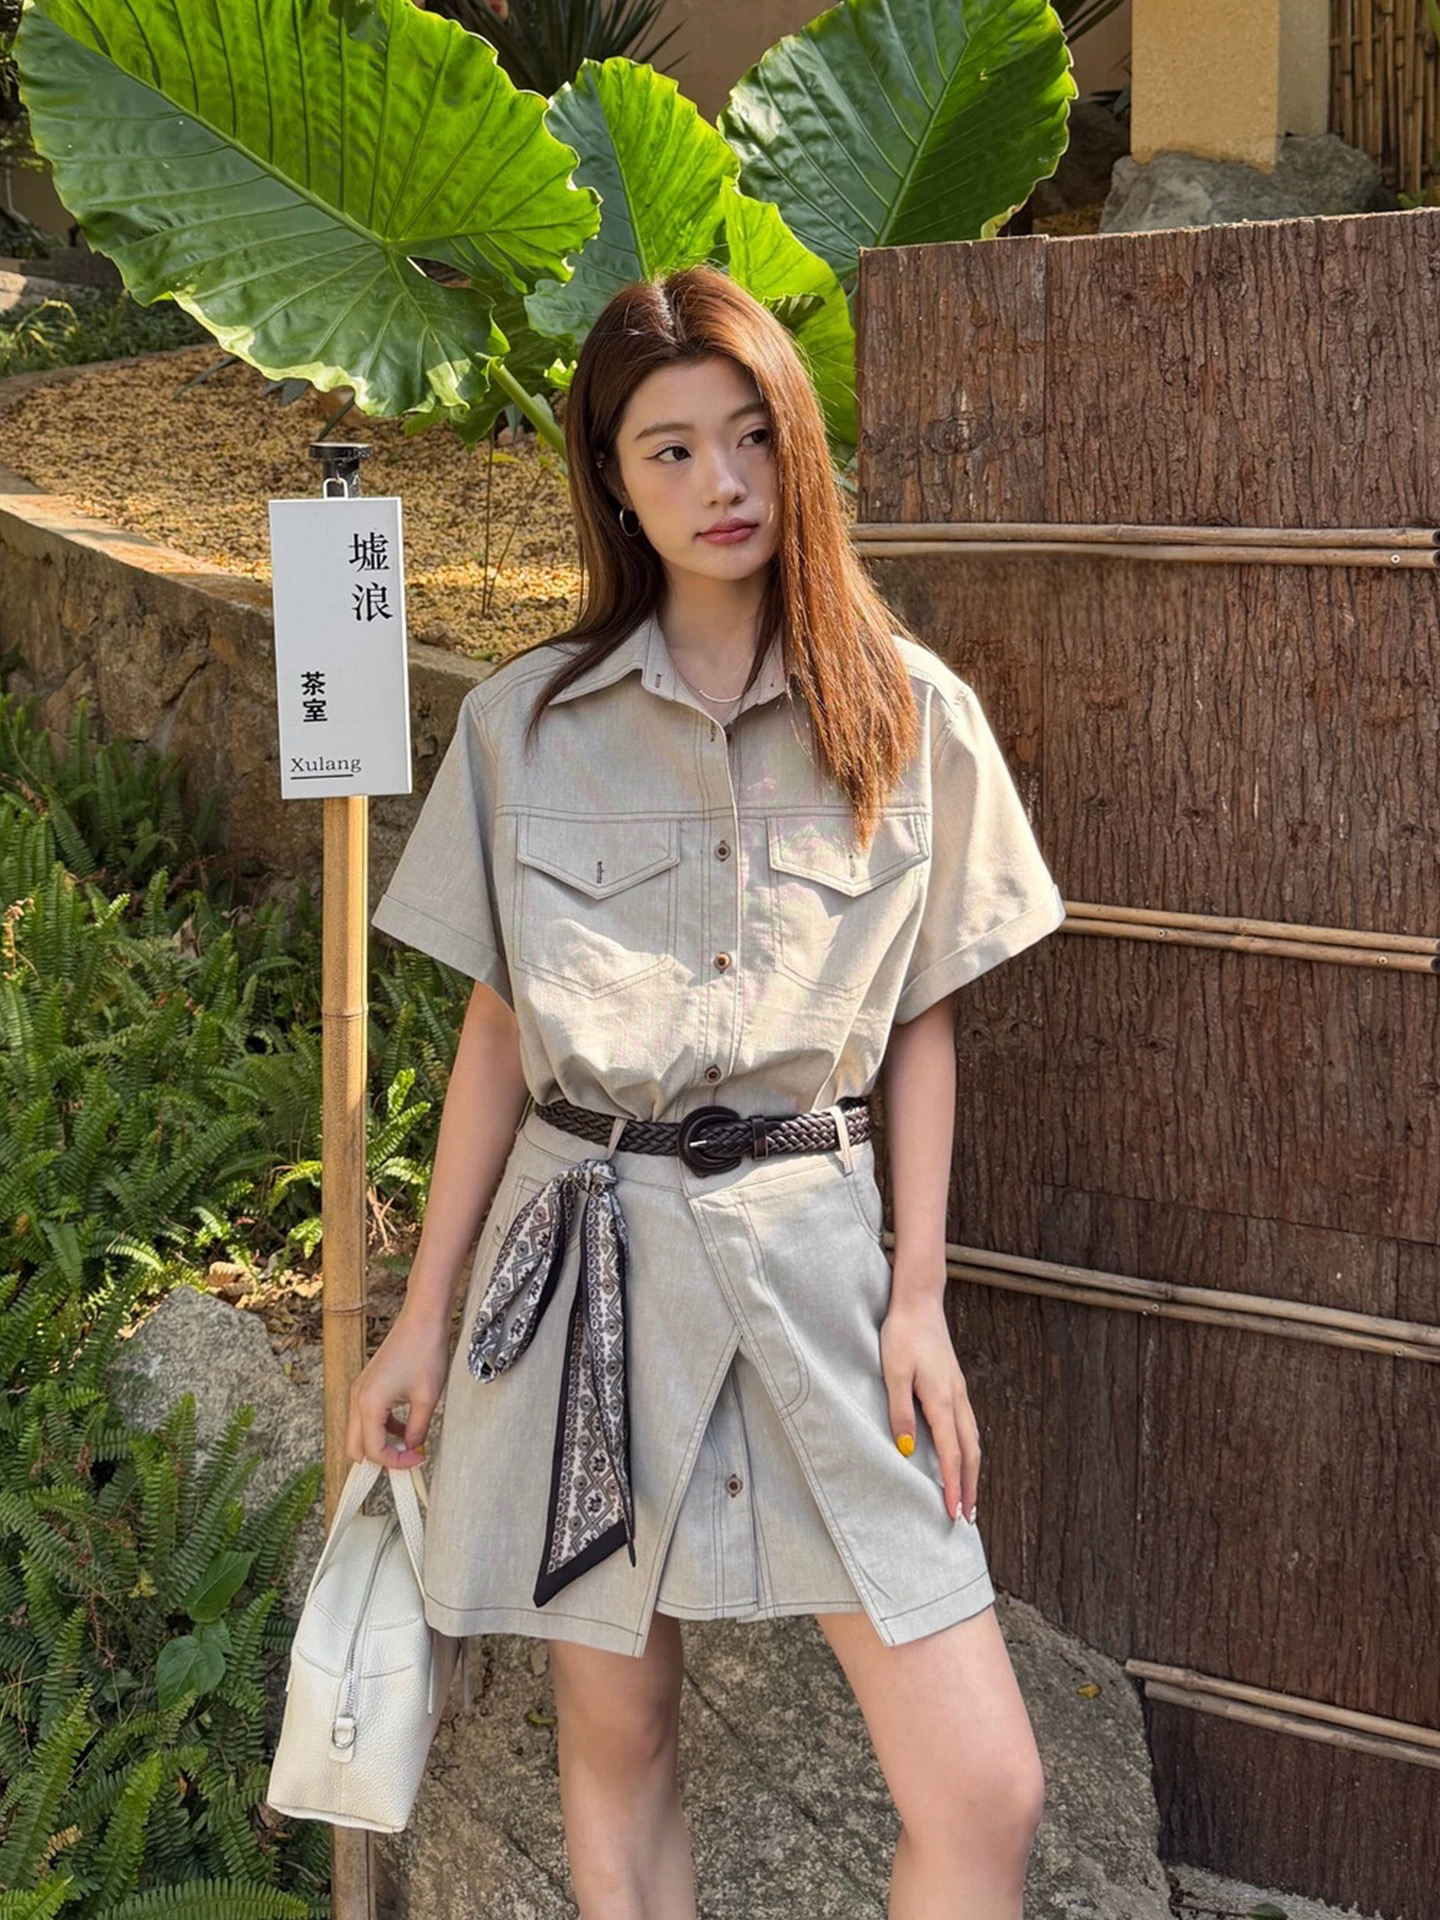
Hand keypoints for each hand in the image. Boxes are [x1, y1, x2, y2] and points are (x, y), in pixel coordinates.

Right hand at [345, 1305, 451, 1469]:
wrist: (422, 1319)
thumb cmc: (425, 1352)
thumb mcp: (426, 1399)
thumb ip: (417, 1431)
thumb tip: (413, 1449)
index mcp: (369, 1404)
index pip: (373, 1451)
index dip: (397, 1462)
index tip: (418, 1459)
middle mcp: (357, 1398)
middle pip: (355, 1448)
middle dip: (379, 1459)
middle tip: (406, 1460)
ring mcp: (360, 1390)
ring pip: (359, 1433)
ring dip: (380, 1443)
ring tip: (409, 1443)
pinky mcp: (367, 1385)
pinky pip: (367, 1417)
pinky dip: (382, 1428)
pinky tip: (405, 1425)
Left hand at [879, 1297, 979, 1523]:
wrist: (919, 1302)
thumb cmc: (902, 1335)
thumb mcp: (893, 1373)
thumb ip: (900, 1412)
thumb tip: (908, 1450)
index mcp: (942, 1399)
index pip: (951, 1454)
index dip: (952, 1486)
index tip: (953, 1512)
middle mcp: (957, 1399)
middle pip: (971, 1453)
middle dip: (969, 1487)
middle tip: (967, 1517)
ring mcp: (960, 1392)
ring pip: (973, 1440)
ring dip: (972, 1471)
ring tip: (969, 1496)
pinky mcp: (956, 1385)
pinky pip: (968, 1426)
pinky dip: (969, 1450)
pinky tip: (963, 1456)